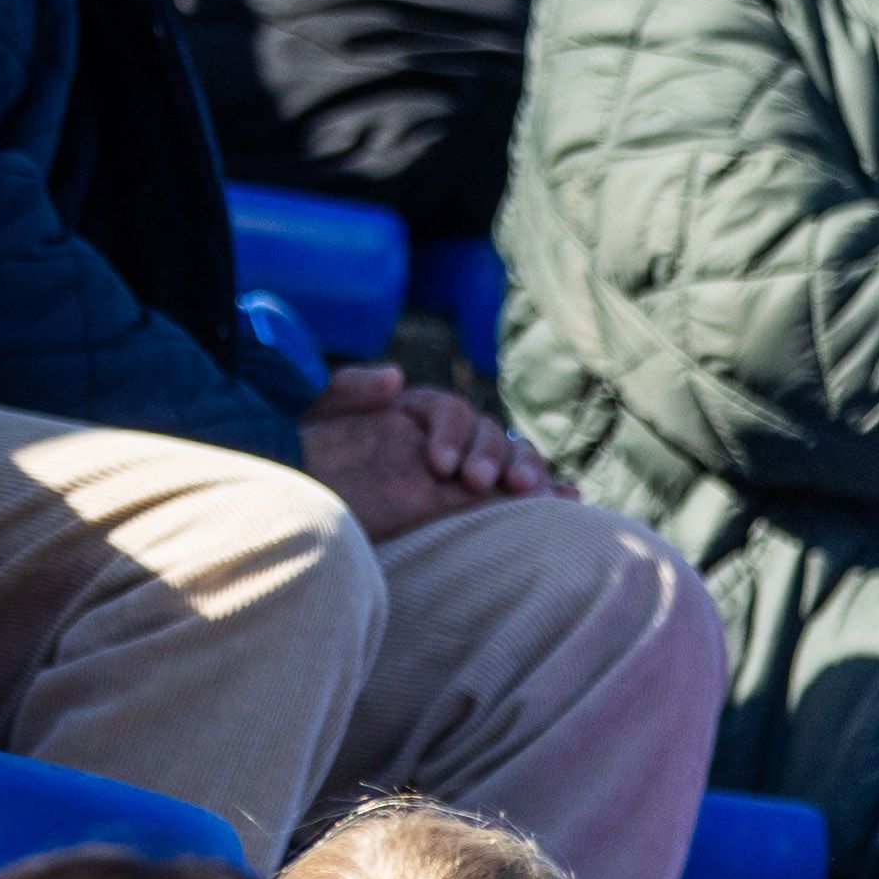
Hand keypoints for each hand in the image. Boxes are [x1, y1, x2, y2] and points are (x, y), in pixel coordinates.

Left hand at [297, 365, 558, 541]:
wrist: (309, 493)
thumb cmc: (309, 451)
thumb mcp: (314, 414)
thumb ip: (347, 391)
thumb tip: (395, 376)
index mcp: (416, 410)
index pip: (448, 411)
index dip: (451, 434)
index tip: (438, 465)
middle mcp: (448, 433)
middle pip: (487, 434)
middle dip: (492, 456)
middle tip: (480, 485)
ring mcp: (468, 465)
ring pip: (511, 458)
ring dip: (525, 472)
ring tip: (528, 495)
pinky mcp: (478, 498)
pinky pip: (519, 492)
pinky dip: (547, 492)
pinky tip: (569, 502)